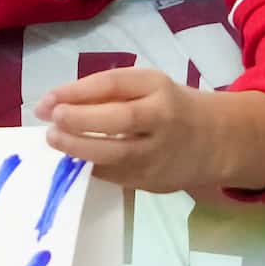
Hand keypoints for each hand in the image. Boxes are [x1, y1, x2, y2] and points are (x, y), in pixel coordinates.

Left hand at [37, 70, 264, 195]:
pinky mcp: (154, 181)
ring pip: (117, 154)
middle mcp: (162, 119)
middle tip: (52, 120)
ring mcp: (160, 154)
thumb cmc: (170, 107)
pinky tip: (73, 162)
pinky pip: (116, 175)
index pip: (114, 84)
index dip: (76, 91)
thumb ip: (108, 92)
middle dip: (80, 119)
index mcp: (158, 87)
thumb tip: (56, 103)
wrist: (217, 141)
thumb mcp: (148, 87)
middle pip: (119, 119)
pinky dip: (91, 168)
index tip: (47, 100)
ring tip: (55, 141)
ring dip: (79, 148)